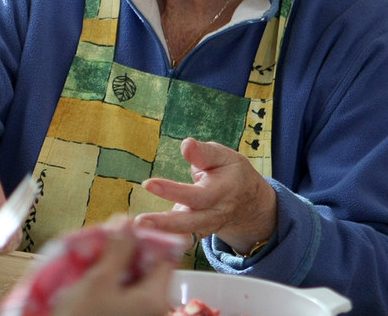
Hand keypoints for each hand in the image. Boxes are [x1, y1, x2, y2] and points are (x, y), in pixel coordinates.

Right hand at [49, 218, 175, 315]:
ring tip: (93, 264)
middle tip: (103, 246)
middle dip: (127, 256)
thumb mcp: (99, 280)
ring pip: (136, 286)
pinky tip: (92, 285)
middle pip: (150, 272)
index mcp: (156, 299)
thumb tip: (128, 222)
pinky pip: (127, 300)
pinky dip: (113, 289)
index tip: (122, 232)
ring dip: (117, 271)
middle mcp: (157, 312)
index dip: (145, 240)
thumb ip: (117, 250)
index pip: (164, 258)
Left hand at [134, 137, 276, 254]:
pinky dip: (162, 241)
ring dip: (161, 234)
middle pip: (190, 222)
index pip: (197, 195)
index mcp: (223, 192)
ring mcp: (206, 227)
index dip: (173, 190)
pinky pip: (180, 240)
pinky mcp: (197, 233)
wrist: (249, 201)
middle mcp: (215, 214)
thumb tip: (186, 144)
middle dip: (165, 223)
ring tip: (138, 230)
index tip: (148, 184)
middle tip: (140, 221)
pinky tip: (141, 238)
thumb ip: (203, 153)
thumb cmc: (231, 172)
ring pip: (184, 235)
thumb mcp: (224, 157)